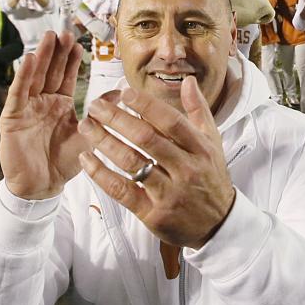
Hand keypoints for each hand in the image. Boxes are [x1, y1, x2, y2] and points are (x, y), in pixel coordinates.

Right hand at [0, 31, 85, 199]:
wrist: (42, 185)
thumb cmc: (64, 162)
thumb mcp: (88, 135)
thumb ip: (101, 114)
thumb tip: (121, 93)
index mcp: (61, 104)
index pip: (67, 76)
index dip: (71, 60)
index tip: (79, 42)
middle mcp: (43, 102)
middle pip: (50, 72)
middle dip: (56, 52)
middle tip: (64, 32)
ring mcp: (27, 108)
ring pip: (34, 77)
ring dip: (41, 57)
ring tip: (49, 38)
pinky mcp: (13, 118)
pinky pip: (19, 94)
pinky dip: (23, 77)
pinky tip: (29, 60)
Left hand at [77, 78, 235, 249]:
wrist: (218, 224)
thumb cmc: (211, 178)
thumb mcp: (213, 143)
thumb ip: (198, 110)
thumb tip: (187, 81)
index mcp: (200, 149)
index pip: (170, 121)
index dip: (145, 105)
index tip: (124, 93)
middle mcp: (186, 169)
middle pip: (146, 139)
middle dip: (116, 119)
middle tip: (95, 107)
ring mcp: (169, 193)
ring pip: (130, 162)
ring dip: (104, 142)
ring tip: (86, 127)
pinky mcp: (153, 213)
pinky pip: (121, 190)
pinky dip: (100, 174)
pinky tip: (87, 159)